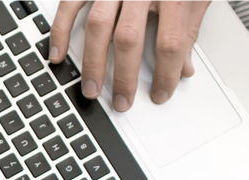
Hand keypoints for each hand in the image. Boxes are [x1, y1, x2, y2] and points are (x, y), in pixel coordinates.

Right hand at [49, 0, 211, 111]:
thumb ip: (190, 27)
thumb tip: (183, 66)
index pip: (172, 42)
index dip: (167, 74)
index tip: (161, 93)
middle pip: (130, 39)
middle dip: (124, 77)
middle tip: (121, 102)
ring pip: (99, 27)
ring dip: (93, 63)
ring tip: (91, 89)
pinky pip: (70, 5)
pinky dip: (61, 31)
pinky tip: (58, 55)